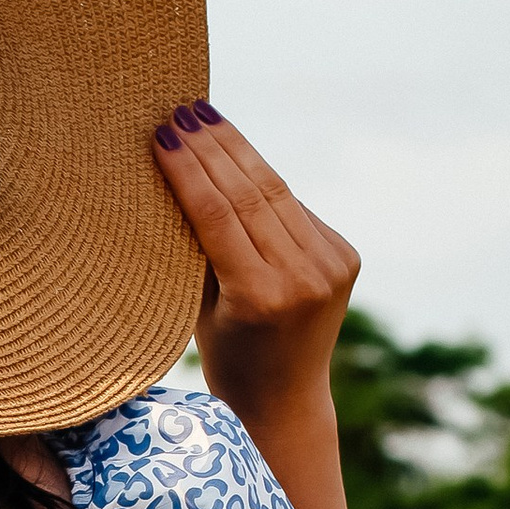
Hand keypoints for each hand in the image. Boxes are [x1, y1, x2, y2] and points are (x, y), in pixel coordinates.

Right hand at [148, 100, 358, 417]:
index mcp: (260, 297)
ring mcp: (330, 266)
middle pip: (250, 194)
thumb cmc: (226, 357)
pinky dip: (262, 183)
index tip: (163, 134)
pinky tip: (236, 155)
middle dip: (213, 148)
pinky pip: (294, 210)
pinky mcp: (345, 256)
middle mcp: (303, 277)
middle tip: (182, 110)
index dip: (189, 170)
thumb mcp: (202, 307)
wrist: (284, 398)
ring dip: (238, 152)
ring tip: (206, 118)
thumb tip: (183, 176)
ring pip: (275, 193)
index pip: (219, 215)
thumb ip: (201, 249)